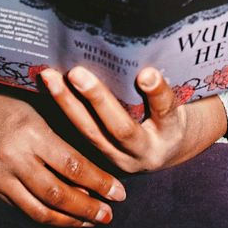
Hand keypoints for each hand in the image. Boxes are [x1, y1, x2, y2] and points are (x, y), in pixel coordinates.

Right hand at [0, 85, 125, 226]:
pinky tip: (66, 220)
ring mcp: (3, 179)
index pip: (72, 165)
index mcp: (32, 133)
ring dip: (71, 220)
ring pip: (41, 210)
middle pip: (59, 194)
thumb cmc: (5, 102)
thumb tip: (102, 147)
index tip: (119, 191)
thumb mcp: (36, 105)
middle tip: (110, 214)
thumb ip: (64, 126)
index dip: (99, 181)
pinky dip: (49, 218)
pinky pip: (25, 212)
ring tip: (93, 222)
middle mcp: (16, 159)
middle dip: (88, 208)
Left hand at [40, 66, 227, 173]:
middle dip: (97, 99)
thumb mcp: (178, 100)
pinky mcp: (101, 157)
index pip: (166, 111)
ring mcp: (120, 159)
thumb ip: (163, 88)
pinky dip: (64, 110)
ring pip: (91, 133)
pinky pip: (81, 133)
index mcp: (171, 133)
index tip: (147, 73)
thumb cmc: (171, 114)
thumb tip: (145, 68)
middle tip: (77, 73)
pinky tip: (49, 88)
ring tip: (49, 77)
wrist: (166, 150)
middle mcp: (145, 152)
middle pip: (121, 129)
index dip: (158, 93)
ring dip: (67, 104)